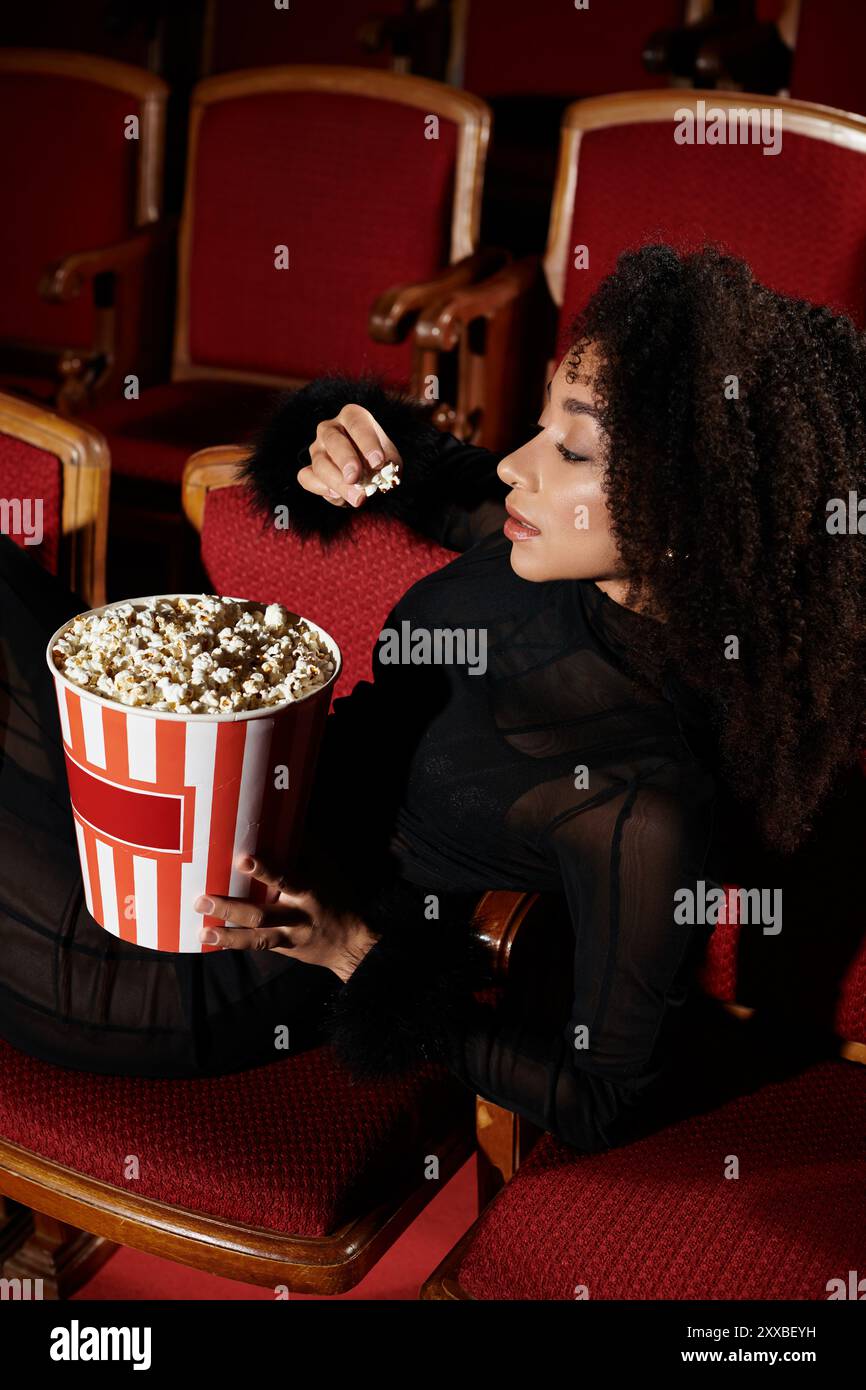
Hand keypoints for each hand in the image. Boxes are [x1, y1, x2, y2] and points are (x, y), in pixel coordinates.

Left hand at [193, 854, 377, 981]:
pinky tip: (212, 941)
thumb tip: (281, 819)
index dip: (266, 871)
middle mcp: (298, 914)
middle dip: (231, 908)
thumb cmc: (336, 896)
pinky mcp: (285, 947)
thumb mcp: (326, 869)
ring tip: (202, 930)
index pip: (286, 879)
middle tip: (202, 900)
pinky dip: (235, 943)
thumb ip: (304, 849)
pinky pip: (258, 946)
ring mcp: (290, 935)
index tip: (243, 860)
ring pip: (257, 937)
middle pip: (262, 913)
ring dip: (228, 933)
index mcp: (309, 890)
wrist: (352, 941)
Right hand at [298, 402, 401, 509]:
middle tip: (355, 477)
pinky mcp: (309, 469)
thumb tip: (380, 475)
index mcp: (353, 417)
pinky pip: (306, 477)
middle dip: (345, 460)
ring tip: (357, 497)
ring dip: (337, 482)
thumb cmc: (381, 462)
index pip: (357, 424)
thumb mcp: (391, 461)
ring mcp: (317, 449)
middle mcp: (330, 428)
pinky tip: (338, 496)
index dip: (367, 443)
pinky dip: (320, 488)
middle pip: (333, 440)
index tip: (378, 462)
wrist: (371, 477)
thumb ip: (387, 466)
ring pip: (320, 463)